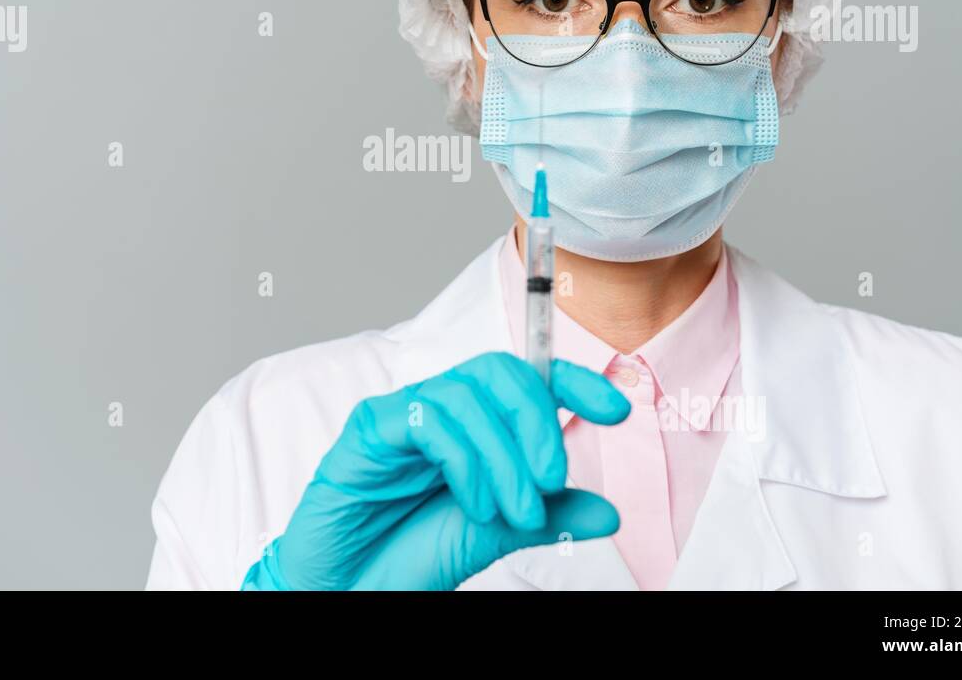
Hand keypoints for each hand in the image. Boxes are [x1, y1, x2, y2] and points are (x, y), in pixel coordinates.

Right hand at [241, 351, 630, 589]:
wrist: (347, 590)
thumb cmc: (404, 556)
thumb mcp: (492, 535)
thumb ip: (546, 518)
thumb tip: (608, 511)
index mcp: (472, 427)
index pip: (526, 381)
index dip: (572, 382)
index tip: (615, 407)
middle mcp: (439, 412)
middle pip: (499, 372)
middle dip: (537, 419)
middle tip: (551, 479)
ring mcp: (403, 416)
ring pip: (466, 394)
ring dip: (504, 454)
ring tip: (515, 509)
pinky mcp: (370, 429)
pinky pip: (425, 416)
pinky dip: (464, 458)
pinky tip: (475, 502)